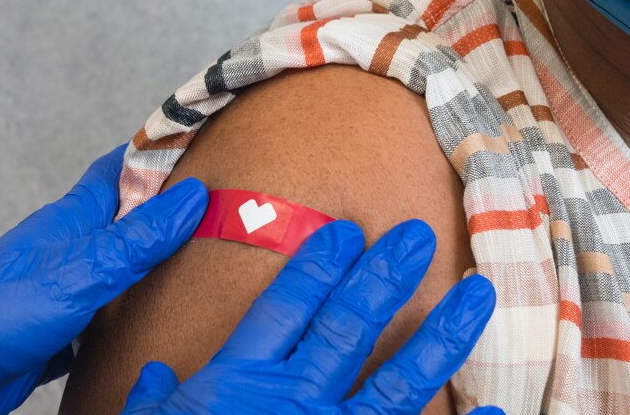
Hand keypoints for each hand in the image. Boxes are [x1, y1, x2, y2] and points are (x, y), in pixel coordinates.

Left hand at [0, 143, 207, 414]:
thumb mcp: (80, 271)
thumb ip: (137, 240)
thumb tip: (193, 197)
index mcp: (74, 218)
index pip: (122, 167)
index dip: (160, 151)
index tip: (205, 139)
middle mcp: (73, 248)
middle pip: (129, 220)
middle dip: (171, 214)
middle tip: (223, 211)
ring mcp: (66, 290)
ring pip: (121, 271)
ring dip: (156, 270)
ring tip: (207, 269)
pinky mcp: (59, 332)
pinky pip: (105, 320)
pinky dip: (131, 322)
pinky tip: (157, 330)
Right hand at [120, 220, 501, 414]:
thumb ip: (151, 404)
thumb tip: (152, 376)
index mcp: (234, 385)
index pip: (280, 310)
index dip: (313, 268)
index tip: (343, 233)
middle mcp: (288, 402)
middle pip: (346, 327)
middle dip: (383, 277)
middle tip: (416, 235)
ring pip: (397, 381)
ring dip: (439, 333)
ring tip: (478, 293)